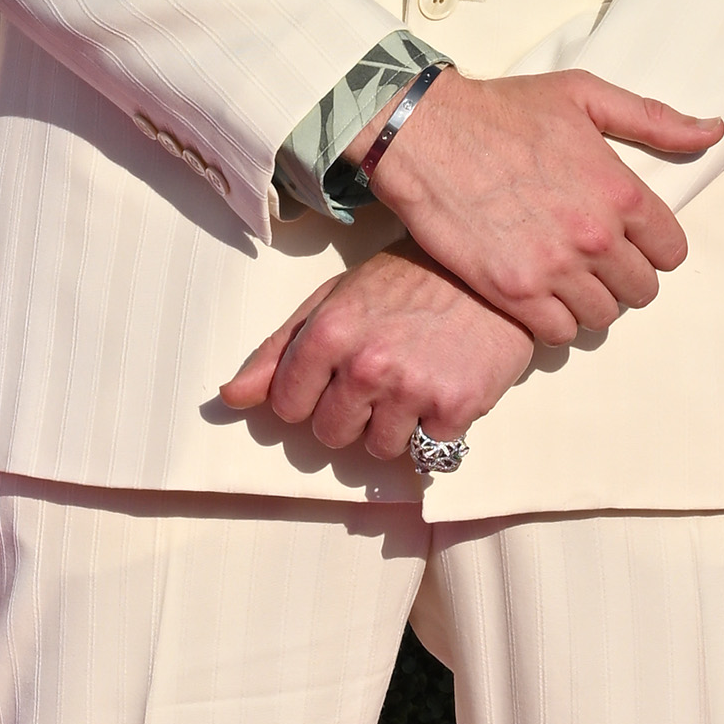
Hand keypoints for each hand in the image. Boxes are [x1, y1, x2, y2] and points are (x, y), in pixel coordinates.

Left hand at [225, 251, 535, 471]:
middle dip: (351, 414)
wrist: (491, 270)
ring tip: (416, 382)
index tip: (337, 375)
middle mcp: (365, 365)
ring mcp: (411, 389)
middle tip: (383, 377)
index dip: (310, 395)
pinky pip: (428, 452)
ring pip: (378, 448)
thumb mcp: (334, 300)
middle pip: (330, 435)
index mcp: (328, 334)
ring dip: (394, 426)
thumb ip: (279, 351)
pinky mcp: (456, 408)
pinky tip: (446, 388)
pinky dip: (436, 430)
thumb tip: (232, 398)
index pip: (287, 406)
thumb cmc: (408, 280)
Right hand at [367, 66, 721, 346]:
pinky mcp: (514, 292)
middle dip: (622, 278)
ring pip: (602, 317)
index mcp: (622, 193)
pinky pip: (558, 335)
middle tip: (593, 262)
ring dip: (589, 303)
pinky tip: (538, 297)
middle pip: (641, 290)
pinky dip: (553, 322)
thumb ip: (653, 119)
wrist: (425, 133)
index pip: (671, 252)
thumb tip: (712, 130)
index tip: (626, 240)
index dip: (651, 248)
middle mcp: (596, 237)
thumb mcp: (585, 96)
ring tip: (565, 280)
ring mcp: (555, 269)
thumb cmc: (503, 109)